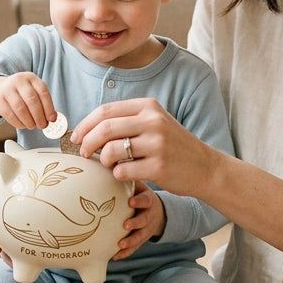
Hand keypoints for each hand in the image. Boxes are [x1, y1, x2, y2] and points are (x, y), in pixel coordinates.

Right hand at [0, 72, 57, 130]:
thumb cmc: (19, 93)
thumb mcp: (31, 91)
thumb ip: (42, 102)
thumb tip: (52, 118)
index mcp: (31, 78)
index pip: (43, 92)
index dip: (49, 107)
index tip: (52, 119)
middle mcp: (18, 81)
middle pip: (32, 100)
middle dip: (39, 116)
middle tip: (42, 125)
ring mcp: (7, 89)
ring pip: (20, 108)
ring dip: (29, 121)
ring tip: (32, 126)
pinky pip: (10, 114)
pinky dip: (18, 123)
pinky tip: (23, 125)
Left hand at [72, 98, 219, 199]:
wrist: (205, 167)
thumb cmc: (173, 147)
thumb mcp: (154, 123)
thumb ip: (126, 121)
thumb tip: (87, 128)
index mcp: (149, 106)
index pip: (106, 110)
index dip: (85, 124)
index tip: (77, 137)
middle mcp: (153, 121)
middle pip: (104, 128)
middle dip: (87, 143)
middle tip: (83, 154)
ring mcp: (158, 144)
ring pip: (111, 150)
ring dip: (103, 161)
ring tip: (109, 165)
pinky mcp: (159, 166)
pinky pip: (123, 170)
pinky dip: (117, 174)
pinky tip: (124, 175)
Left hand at [113, 181, 163, 259]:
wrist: (156, 210)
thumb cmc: (139, 194)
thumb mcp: (138, 185)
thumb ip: (126, 180)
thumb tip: (104, 165)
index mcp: (147, 199)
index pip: (146, 200)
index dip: (139, 201)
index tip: (131, 202)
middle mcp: (149, 215)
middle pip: (144, 220)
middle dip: (136, 223)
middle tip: (125, 225)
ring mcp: (146, 228)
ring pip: (140, 236)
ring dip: (130, 241)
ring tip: (120, 244)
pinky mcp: (142, 239)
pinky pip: (135, 247)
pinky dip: (126, 252)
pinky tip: (115, 257)